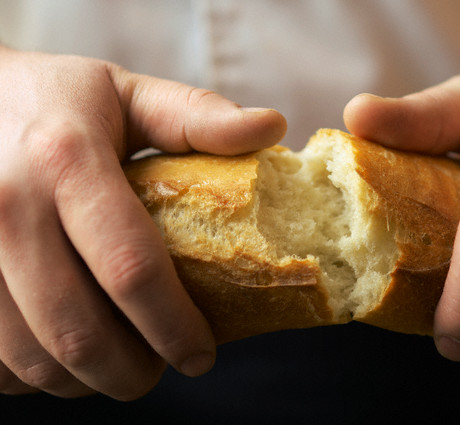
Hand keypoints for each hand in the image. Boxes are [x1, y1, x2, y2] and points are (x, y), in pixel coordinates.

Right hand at [0, 46, 285, 398]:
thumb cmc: (56, 101)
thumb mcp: (128, 94)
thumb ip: (197, 115)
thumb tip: (272, 126)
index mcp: (66, 161)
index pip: (130, 268)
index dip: (173, 326)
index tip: (201, 355)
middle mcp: (7, 208)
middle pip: (77, 330)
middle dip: (130, 372)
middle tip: (160, 372)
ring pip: (29, 355)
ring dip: (83, 380)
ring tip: (118, 366)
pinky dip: (33, 372)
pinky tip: (63, 354)